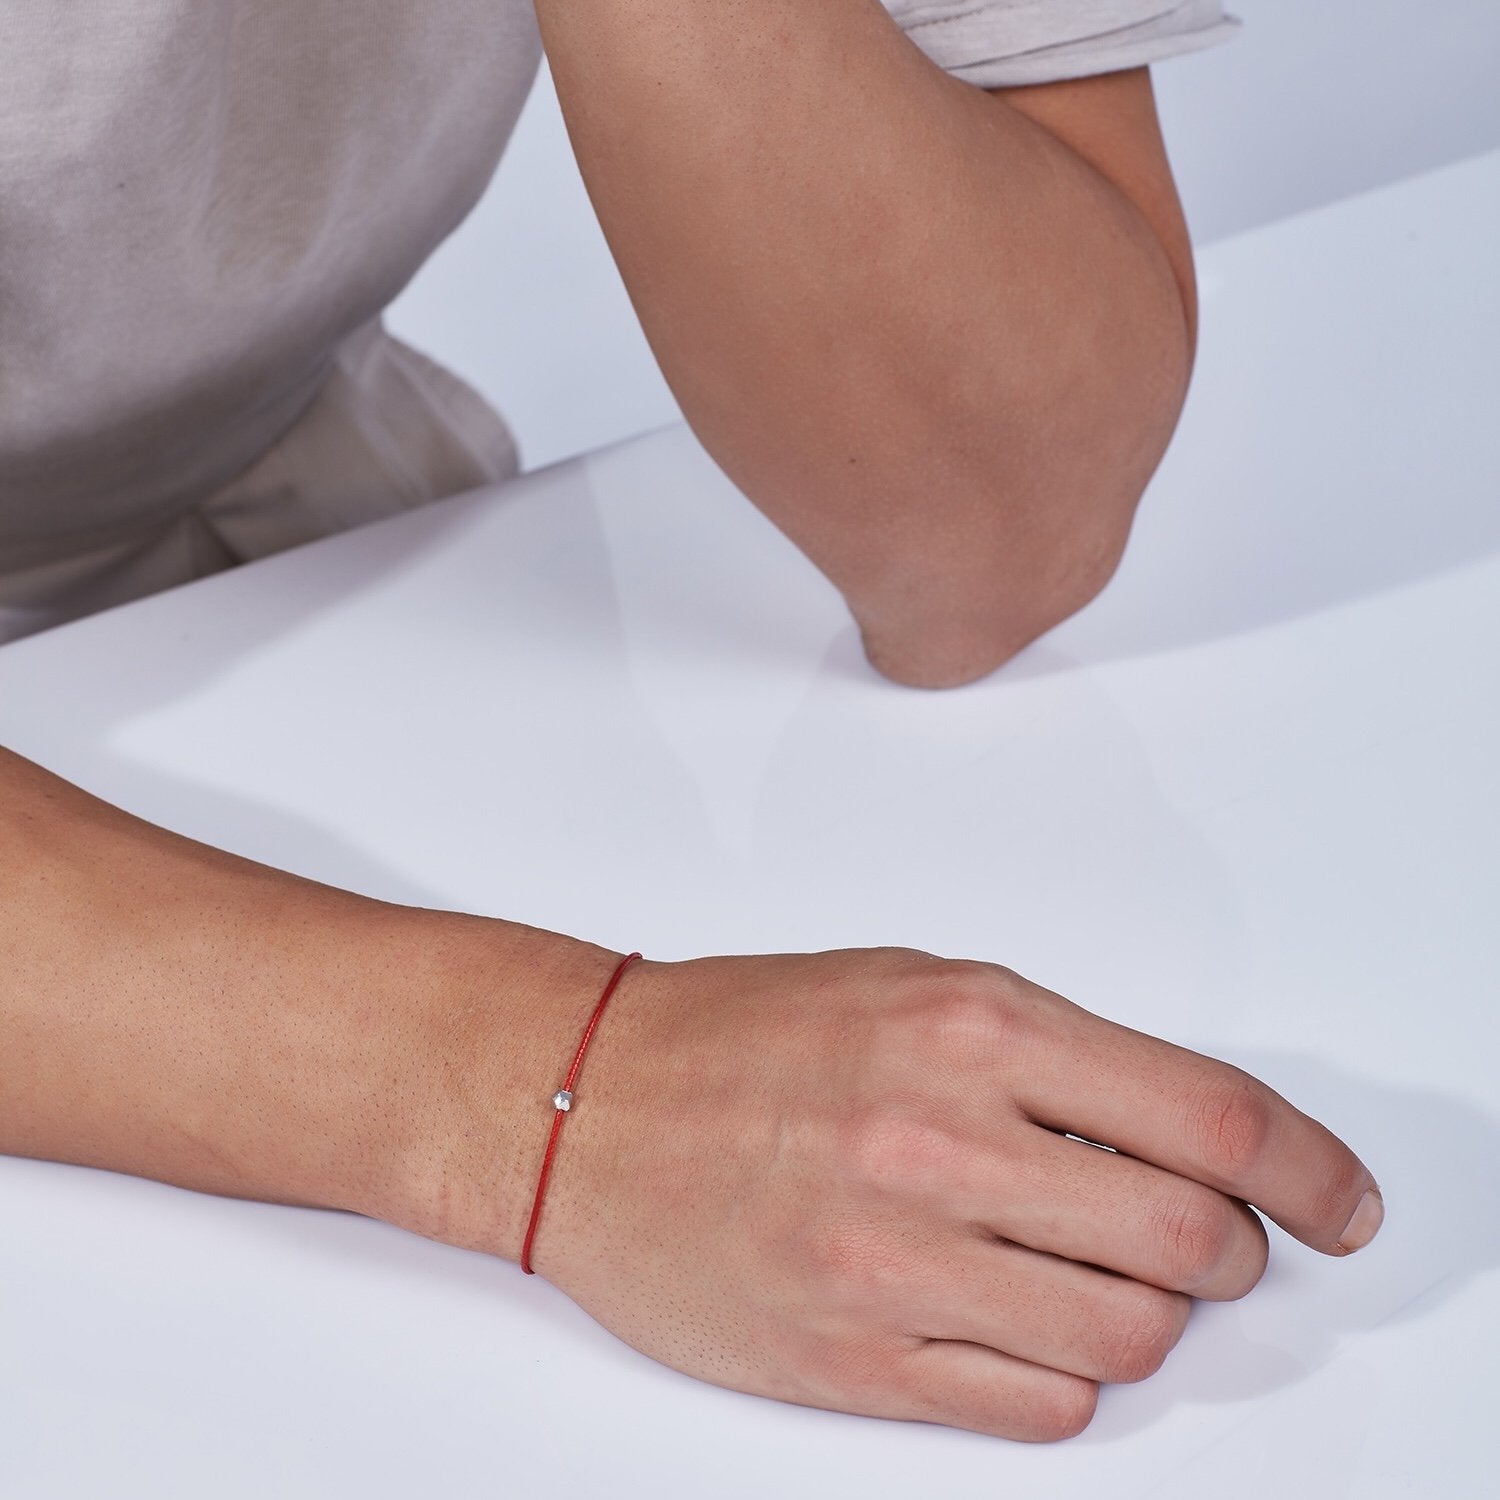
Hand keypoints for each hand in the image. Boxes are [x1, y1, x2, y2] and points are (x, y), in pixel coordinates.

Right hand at [450, 948, 1380, 1440]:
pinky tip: (1022, 1327)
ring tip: (1102, 1279)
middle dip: (1227, 1250)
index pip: (1209, 1115)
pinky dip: (1064, 1377)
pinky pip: (1035, 1409)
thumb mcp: (912, 985)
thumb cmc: (742, 1032)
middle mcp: (939, 1142)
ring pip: (1125, 1341)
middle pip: (1187, 1242)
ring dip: (1148, 1317)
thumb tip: (1186, 1135)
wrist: (586, 1103)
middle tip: (1203, 1239)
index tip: (1338, 1201)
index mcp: (969, 1028)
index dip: (1308, 1169)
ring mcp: (895, 1262)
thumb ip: (1052, 1054)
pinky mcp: (853, 1359)